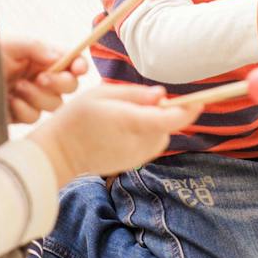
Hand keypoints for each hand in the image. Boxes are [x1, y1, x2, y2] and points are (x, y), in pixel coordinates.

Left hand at [0, 36, 83, 123]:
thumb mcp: (9, 45)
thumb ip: (35, 47)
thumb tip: (59, 57)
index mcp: (42, 59)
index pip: (71, 63)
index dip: (79, 66)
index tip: (78, 68)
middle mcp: (41, 79)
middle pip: (69, 87)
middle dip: (59, 83)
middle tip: (42, 77)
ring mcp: (31, 98)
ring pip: (54, 105)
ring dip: (38, 95)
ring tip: (17, 86)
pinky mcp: (19, 115)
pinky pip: (33, 117)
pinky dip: (24, 109)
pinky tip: (9, 101)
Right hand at [30, 83, 199, 185]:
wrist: (59, 153)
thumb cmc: (77, 117)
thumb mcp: (101, 93)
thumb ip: (135, 94)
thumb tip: (162, 95)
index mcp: (129, 122)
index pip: (169, 120)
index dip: (187, 111)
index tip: (198, 101)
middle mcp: (136, 143)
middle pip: (167, 126)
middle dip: (163, 113)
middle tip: (138, 103)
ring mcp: (135, 157)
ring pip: (160, 136)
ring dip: (154, 125)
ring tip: (125, 117)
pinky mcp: (133, 164)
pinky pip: (150, 145)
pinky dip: (145, 135)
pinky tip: (122, 131)